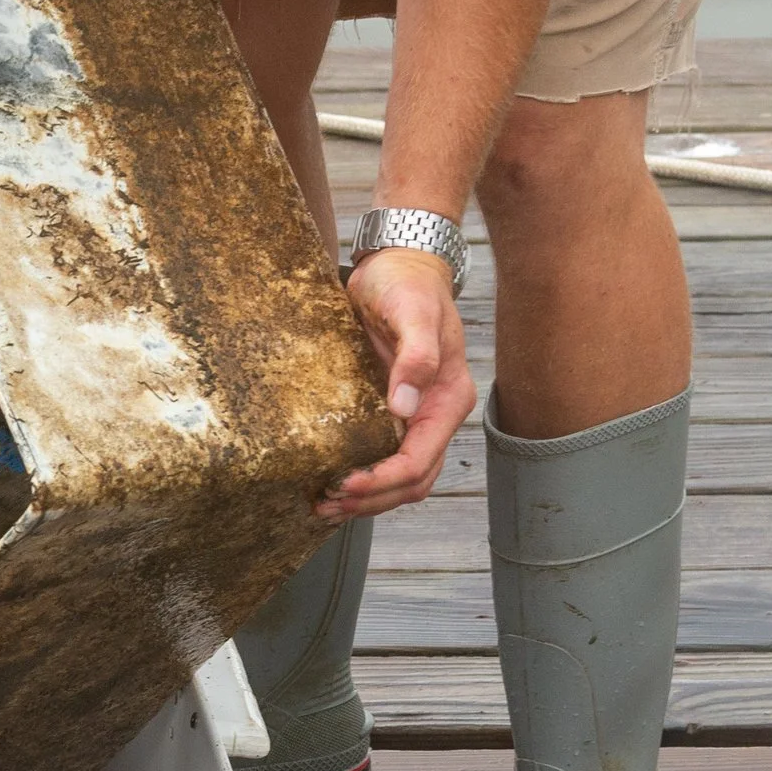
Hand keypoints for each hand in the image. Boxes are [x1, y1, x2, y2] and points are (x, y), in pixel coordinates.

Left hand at [321, 250, 476, 519]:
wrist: (398, 265)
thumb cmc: (408, 284)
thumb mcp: (412, 312)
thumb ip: (414, 357)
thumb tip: (405, 407)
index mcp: (448, 399)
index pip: (419, 459)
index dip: (384, 480)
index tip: (347, 485)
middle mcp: (434, 415)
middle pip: (412, 480)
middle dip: (372, 500)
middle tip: (326, 505)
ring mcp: (414, 417)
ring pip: (398, 477)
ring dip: (365, 498)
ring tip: (323, 505)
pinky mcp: (390, 411)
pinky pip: (381, 456)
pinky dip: (360, 477)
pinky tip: (329, 481)